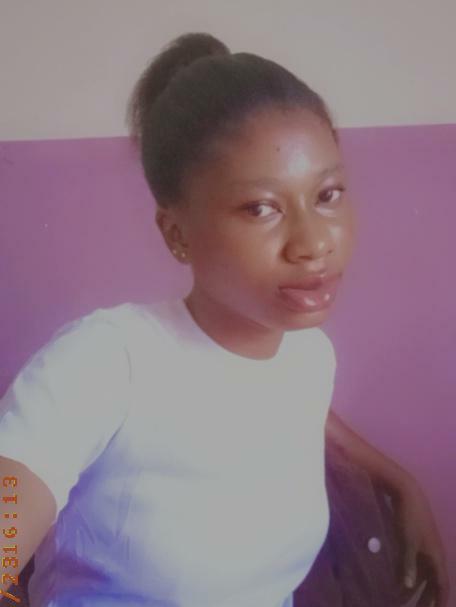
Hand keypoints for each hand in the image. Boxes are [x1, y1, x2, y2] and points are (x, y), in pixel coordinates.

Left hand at [394, 478, 449, 606]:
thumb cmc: (409, 518)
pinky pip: (417, 564)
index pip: (442, 584)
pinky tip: (400, 578)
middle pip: (433, 582)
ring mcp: (426, 547)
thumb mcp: (408, 542)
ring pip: (424, 573)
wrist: (407, 493)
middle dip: (427, 598)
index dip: (440, 600)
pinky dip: (411, 573)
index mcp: (436, 556)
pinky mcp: (416, 541)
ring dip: (418, 587)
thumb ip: (408, 565)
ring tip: (404, 599)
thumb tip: (408, 586)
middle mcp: (434, 554)